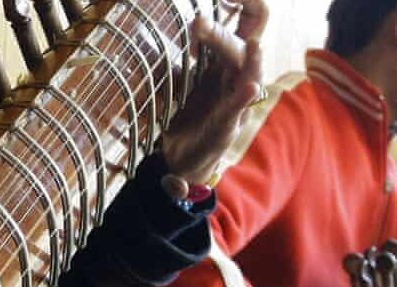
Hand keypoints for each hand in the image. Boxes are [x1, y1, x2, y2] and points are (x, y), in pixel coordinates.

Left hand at [162, 0, 268, 184]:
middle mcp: (234, 76)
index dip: (244, 2)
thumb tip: (147, 28)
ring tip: (254, 45)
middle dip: (222, 32)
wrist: (181, 157)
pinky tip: (251, 88)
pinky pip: (238, 109)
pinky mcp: (226, 126)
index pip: (248, 20)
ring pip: (249, 74)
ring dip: (250, 60)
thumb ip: (171, 53)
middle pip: (243, 43)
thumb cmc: (186, 113)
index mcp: (225, 60)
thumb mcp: (178, 78)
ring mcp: (234, 101)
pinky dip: (243, 98)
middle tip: (198, 21)